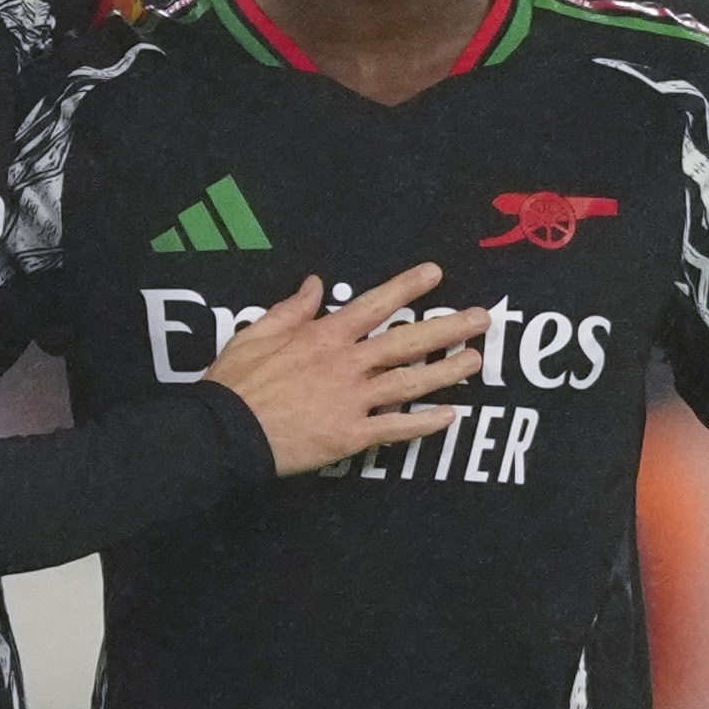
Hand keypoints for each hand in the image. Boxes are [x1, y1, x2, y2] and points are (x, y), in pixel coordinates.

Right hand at [204, 264, 486, 475]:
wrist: (225, 432)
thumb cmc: (237, 383)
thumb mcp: (257, 333)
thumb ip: (292, 309)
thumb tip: (315, 283)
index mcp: (324, 336)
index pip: (375, 305)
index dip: (407, 288)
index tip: (436, 274)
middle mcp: (346, 364)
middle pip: (407, 342)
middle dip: (448, 328)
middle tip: (483, 319)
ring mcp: (352, 400)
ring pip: (410, 382)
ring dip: (447, 371)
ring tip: (475, 360)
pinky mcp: (351, 434)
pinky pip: (397, 428)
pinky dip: (425, 424)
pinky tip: (451, 417)